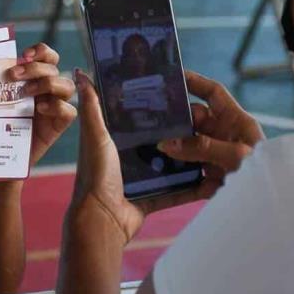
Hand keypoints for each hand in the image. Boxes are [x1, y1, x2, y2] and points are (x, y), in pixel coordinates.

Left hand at [8, 43, 75, 165]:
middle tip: (14, 75)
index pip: (47, 56)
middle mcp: (45, 90)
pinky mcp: (58, 126)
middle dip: (35, 68)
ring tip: (26, 93)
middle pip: (54, 68)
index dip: (41, 51)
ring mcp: (54, 107)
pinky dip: (57, 106)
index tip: (24, 54)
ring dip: (48, 83)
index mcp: (32, 79)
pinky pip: (70, 111)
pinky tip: (40, 109)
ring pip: (67, 86)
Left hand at [68, 69, 209, 244]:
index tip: (176, 94)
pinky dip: (193, 188)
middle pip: (157, 142)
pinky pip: (176, 192)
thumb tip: (80, 73)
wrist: (101, 220)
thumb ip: (91, 107)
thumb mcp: (95, 135)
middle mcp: (126, 158)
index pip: (136, 118)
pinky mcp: (151, 199)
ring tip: (212, 146)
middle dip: (178, 133)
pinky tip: (213, 180)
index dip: (153, 106)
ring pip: (170, 167)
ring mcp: (139, 180)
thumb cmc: (96, 174)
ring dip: (189, 160)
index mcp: (113, 140)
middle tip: (203, 119)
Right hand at [156, 70, 262, 193]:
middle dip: (175, 120)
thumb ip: (202, 147)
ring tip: (147, 145)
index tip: (172, 75)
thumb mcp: (236, 156)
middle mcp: (225, 136)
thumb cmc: (266, 175)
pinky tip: (158, 175)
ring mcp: (217, 157)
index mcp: (236, 121)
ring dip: (171, 148)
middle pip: (194, 120)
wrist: (276, 211)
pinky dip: (175, 174)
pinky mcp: (211, 180)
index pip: (214, 94)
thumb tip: (167, 143)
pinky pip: (187, 173)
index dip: (195, 82)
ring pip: (187, 146)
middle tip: (149, 119)